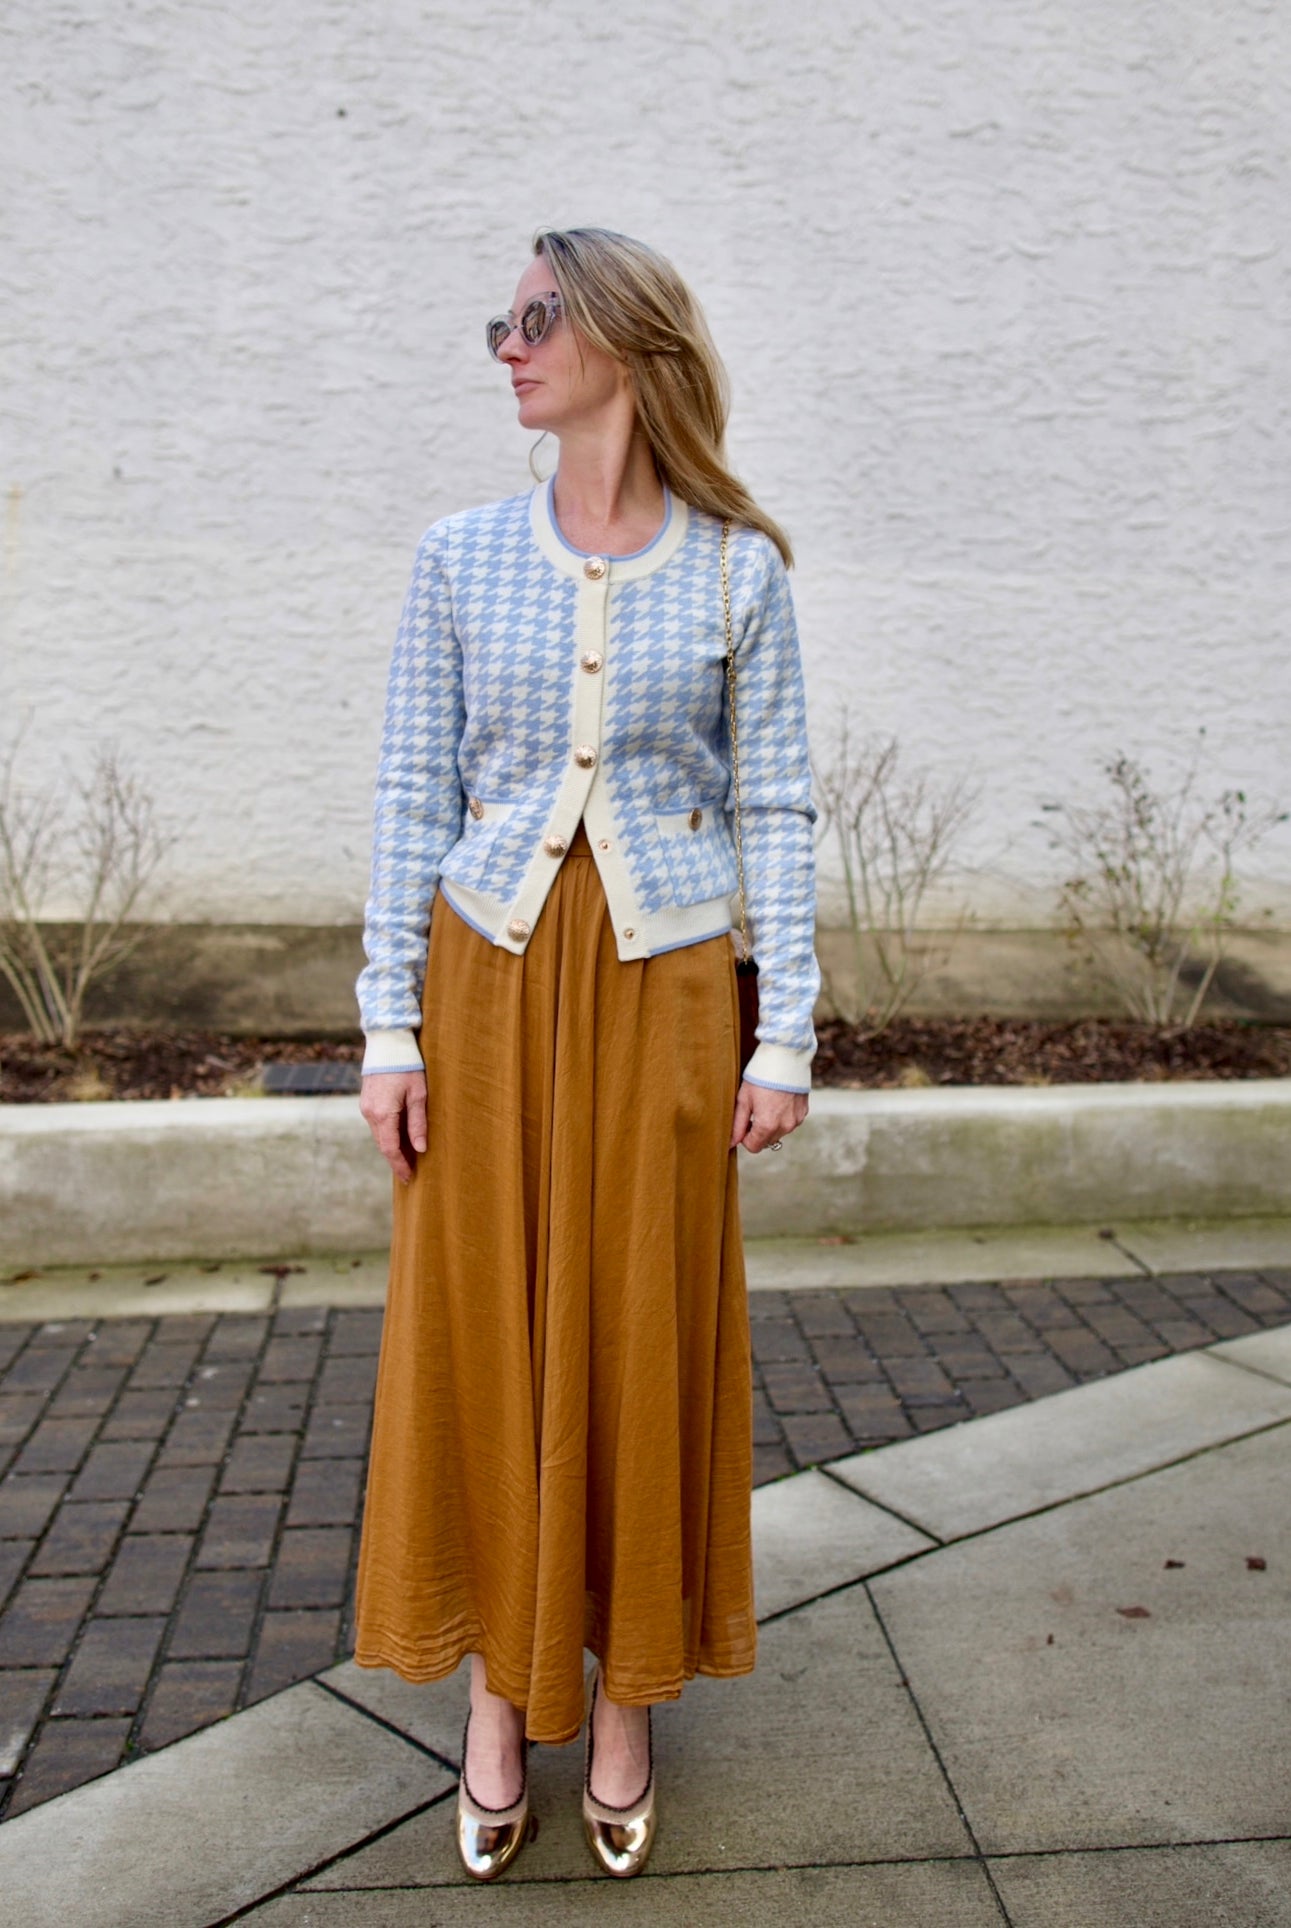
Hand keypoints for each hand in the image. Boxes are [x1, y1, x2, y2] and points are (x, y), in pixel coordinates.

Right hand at [360, 1070, 427, 1184]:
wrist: (387, 1042)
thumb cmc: (407, 1066)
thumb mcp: (419, 1095)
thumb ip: (418, 1123)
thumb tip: (420, 1149)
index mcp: (383, 1114)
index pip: (390, 1149)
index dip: (400, 1165)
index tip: (409, 1178)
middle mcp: (370, 1113)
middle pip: (383, 1145)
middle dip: (396, 1160)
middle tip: (410, 1174)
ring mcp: (366, 1107)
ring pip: (379, 1135)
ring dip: (392, 1148)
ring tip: (408, 1158)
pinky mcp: (367, 1101)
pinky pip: (377, 1125)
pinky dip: (387, 1135)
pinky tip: (399, 1137)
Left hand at [730, 1080, 807, 1152]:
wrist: (785, 1057)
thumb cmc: (761, 1076)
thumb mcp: (744, 1099)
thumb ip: (738, 1124)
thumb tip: (731, 1143)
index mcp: (767, 1125)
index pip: (753, 1147)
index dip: (745, 1137)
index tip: (744, 1122)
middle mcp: (784, 1127)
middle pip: (767, 1141)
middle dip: (758, 1131)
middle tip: (754, 1110)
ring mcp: (796, 1120)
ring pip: (779, 1132)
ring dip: (771, 1125)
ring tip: (767, 1103)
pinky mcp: (803, 1112)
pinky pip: (790, 1122)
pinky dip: (783, 1117)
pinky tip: (779, 1100)